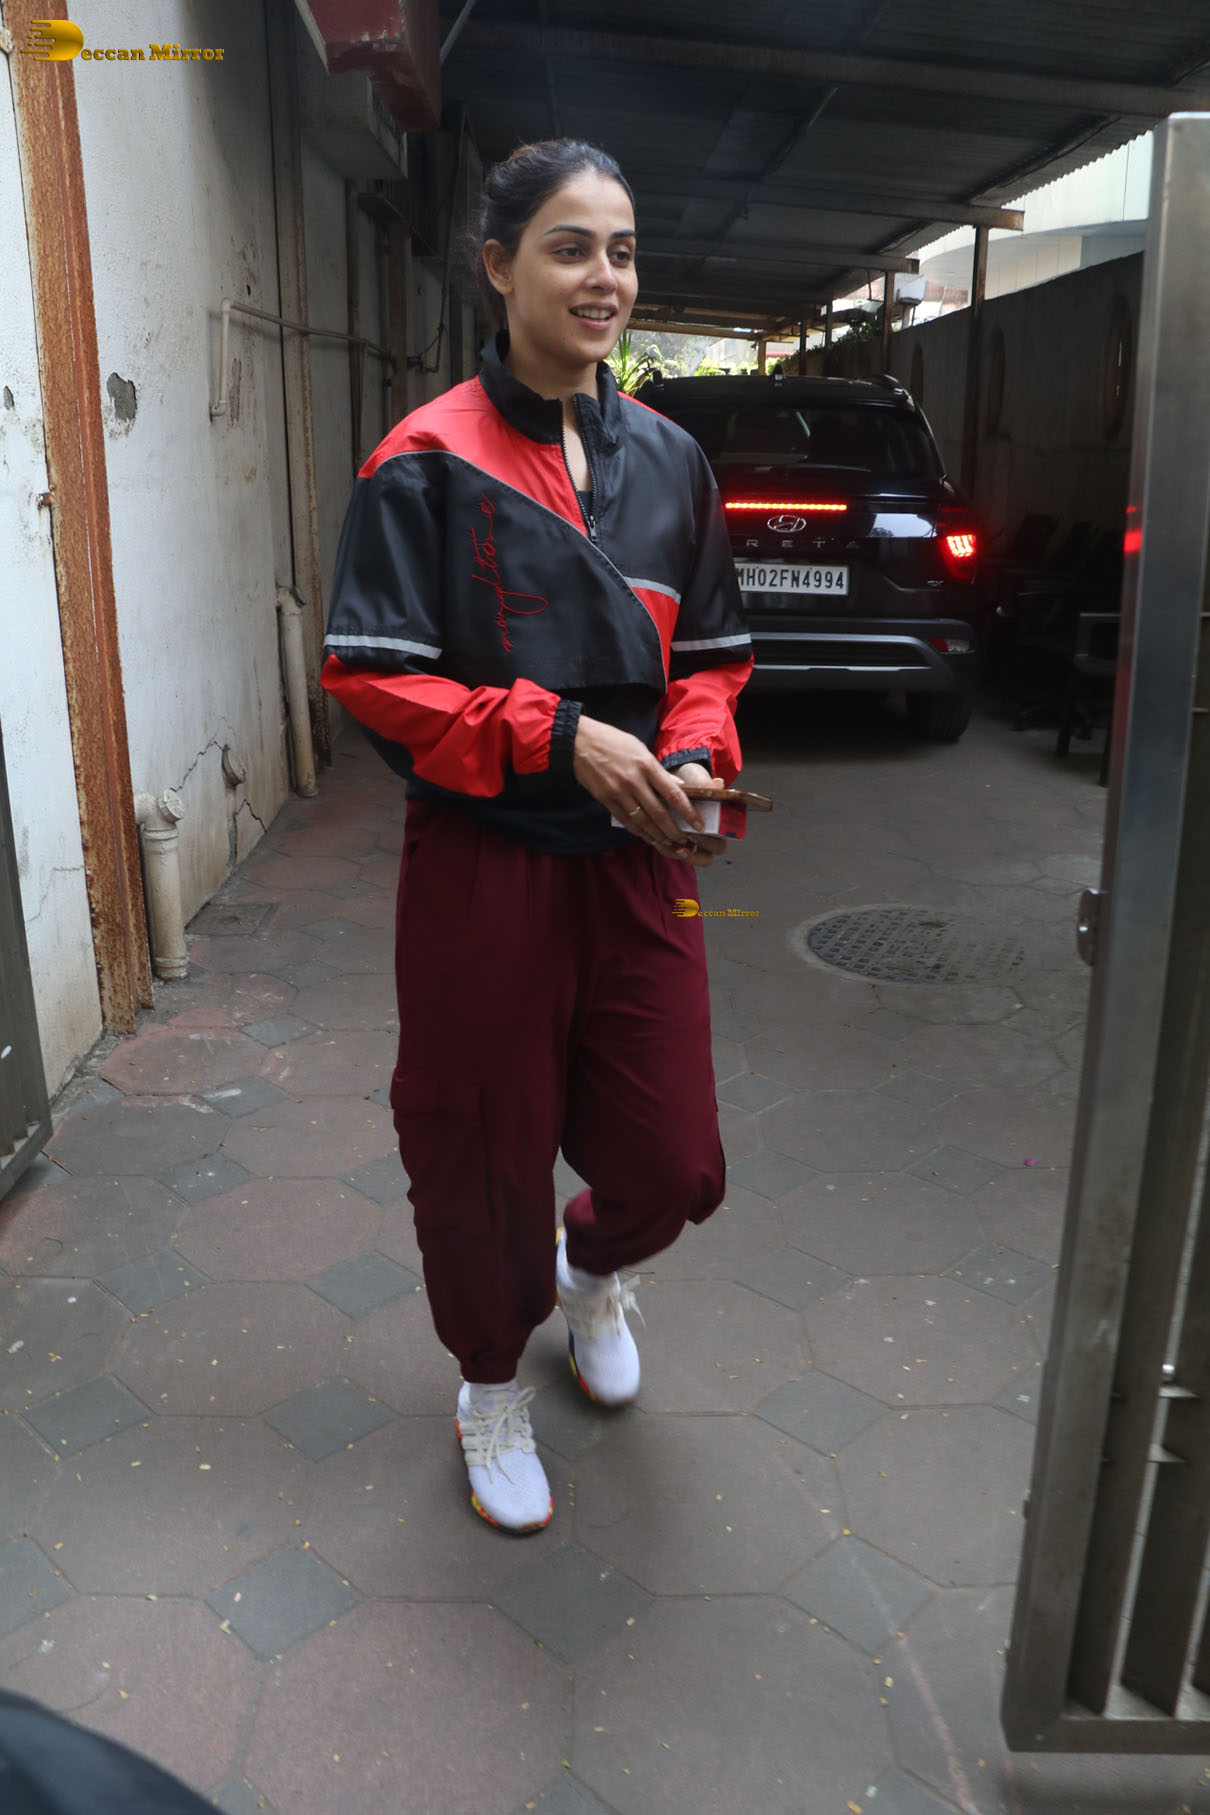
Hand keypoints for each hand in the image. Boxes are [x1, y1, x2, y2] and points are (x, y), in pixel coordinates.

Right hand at [573, 718, 711, 858]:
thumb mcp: (640, 749)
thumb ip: (658, 770)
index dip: (688, 812)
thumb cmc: (612, 741)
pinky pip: (625, 820)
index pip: (673, 793)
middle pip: (658, 813)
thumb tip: (677, 785)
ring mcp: (618, 791)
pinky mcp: (605, 799)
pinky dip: (637, 830)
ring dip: (657, 835)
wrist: (579, 742)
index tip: (697, 824)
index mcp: (646, 765)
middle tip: (684, 841)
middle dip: (673, 830)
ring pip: (642, 821)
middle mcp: (634, 780)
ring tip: (668, 843)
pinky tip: (647, 836)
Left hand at [668, 763, 727, 866]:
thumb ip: (707, 785)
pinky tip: (655, 838)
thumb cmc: (691, 782)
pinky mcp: (674, 842)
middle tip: (684, 836)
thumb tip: (718, 784)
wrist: (675, 779)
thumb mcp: (698, 780)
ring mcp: (690, 843)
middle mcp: (706, 839)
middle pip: (706, 858)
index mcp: (717, 828)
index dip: (711, 843)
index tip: (698, 830)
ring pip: (687, 859)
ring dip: (677, 854)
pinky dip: (664, 848)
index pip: (720, 845)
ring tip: (667, 842)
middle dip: (695, 853)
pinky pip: (671, 853)